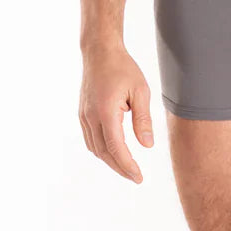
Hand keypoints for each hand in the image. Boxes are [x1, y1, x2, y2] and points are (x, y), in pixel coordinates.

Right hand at [79, 46, 152, 182]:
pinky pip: (91, 140)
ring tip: (128, 170)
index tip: (139, 177)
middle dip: (121, 168)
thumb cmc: (123, 68)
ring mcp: (84, 116)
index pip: (116, 147)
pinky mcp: (83, 114)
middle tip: (136, 178)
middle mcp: (91, 116)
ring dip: (111, 162)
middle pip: (104, 153)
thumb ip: (143, 120)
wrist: (99, 51)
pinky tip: (114, 155)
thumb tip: (147, 146)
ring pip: (95, 149)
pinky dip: (102, 151)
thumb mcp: (140, 92)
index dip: (127, 165)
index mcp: (106, 112)